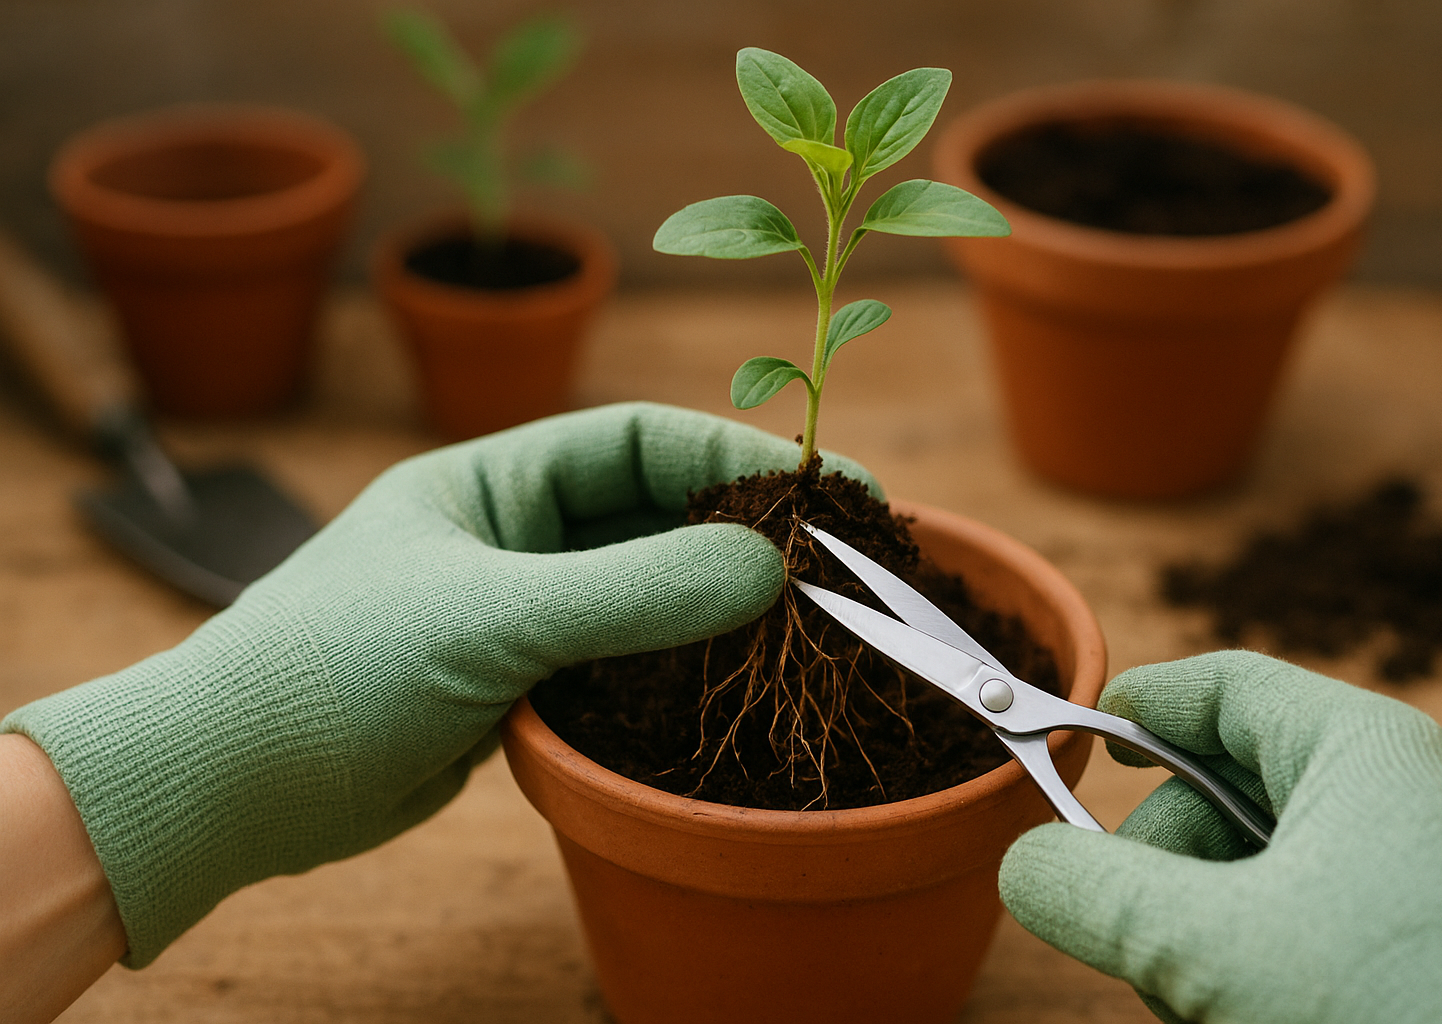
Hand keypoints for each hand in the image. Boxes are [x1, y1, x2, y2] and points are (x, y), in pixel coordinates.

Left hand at [1, 402, 874, 966]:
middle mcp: (510, 534)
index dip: (736, 455)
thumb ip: (632, 592)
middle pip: (651, 510)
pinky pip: (620, 657)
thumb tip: (766, 567)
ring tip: (804, 615)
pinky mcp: (516, 681)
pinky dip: (676, 663)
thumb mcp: (493, 617)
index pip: (637, 440)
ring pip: (642, 588)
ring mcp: (515, 609)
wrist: (233, 783)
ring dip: (713, 599)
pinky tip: (729, 678)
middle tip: (836, 554)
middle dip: (739, 527)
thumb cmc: (335, 671)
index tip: (827, 484)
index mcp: (493, 480)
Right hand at [999, 651, 1441, 1023]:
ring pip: (1252, 867)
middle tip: (1132, 929)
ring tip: (1200, 994)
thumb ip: (1097, 894)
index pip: (1226, 687)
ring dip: (1194, 924)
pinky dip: (1242, 958)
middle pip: (1225, 785)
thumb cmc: (1403, 1010)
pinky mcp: (1406, 945)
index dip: (1141, 709)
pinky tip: (1236, 1010)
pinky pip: (1291, 921)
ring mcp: (1405, 875)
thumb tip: (1024, 867)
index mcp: (1361, 751)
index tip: (1074, 742)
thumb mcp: (1217, 948)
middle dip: (1161, 858)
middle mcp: (1390, 797)